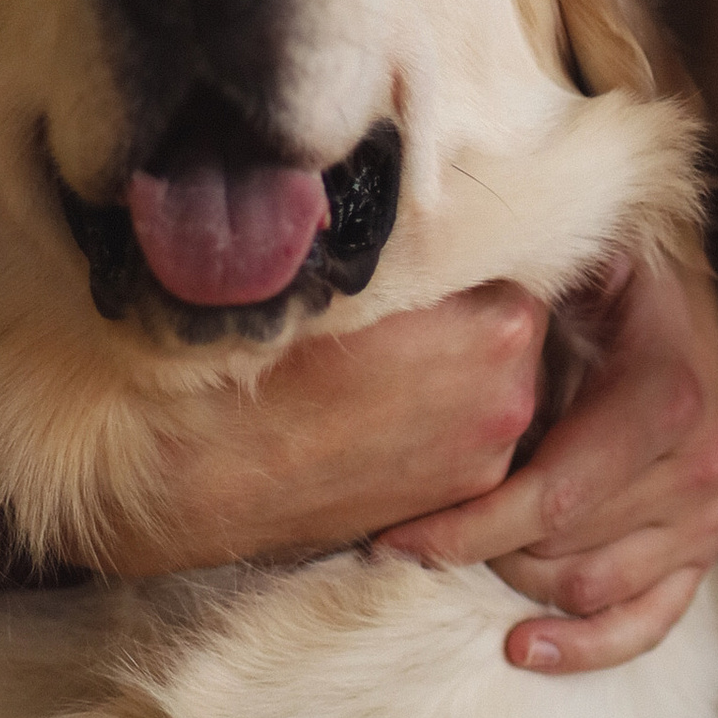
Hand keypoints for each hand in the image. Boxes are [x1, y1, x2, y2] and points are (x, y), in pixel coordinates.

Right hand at [96, 279, 547, 582]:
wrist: (204, 472)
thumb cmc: (263, 361)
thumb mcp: (340, 272)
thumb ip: (411, 250)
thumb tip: (431, 216)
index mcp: (500, 328)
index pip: (512, 268)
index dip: (463, 261)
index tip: (420, 263)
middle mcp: (513, 397)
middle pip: (512, 328)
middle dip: (469, 317)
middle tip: (403, 315)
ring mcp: (489, 457)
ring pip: (494, 385)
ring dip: (462, 373)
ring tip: (387, 371)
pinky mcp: (458, 502)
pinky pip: (470, 440)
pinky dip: (443, 424)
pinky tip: (384, 417)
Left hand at [379, 255, 717, 674]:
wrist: (675, 303)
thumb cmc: (601, 286)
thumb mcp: (570, 274)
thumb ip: (518, 307)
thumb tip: (437, 317)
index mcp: (665, 400)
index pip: (552, 500)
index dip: (465, 528)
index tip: (393, 536)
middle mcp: (701, 467)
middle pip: (561, 553)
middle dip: (482, 546)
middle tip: (422, 527)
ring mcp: (708, 516)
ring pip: (587, 590)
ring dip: (516, 579)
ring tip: (470, 548)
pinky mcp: (705, 551)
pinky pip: (647, 624)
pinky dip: (585, 647)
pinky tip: (522, 647)